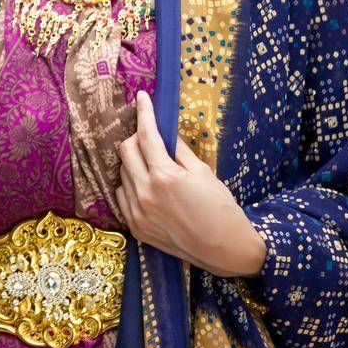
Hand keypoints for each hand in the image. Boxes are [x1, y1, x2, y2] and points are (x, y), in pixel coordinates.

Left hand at [116, 90, 267, 278]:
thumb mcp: (203, 172)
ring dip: (134, 162)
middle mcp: (145, 194)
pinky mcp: (135, 227)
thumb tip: (164, 131)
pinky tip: (147, 186)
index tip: (142, 98)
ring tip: (154, 166)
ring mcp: (137, 213)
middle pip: (126, 151)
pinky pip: (122, 196)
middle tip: (151, 137)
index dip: (144, 112)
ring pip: (122, 173)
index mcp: (165, 176)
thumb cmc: (220, 208)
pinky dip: (130, 185)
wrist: (225, 250)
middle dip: (136, 137)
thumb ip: (178, 150)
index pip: (146, 135)